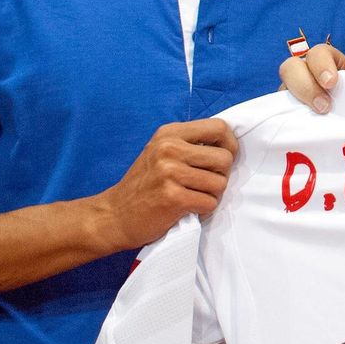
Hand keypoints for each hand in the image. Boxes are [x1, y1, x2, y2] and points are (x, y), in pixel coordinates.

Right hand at [93, 119, 237, 251]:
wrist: (114, 215)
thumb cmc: (144, 185)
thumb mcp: (162, 152)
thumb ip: (190, 144)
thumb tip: (229, 144)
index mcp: (169, 133)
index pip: (219, 127)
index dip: (230, 145)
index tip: (221, 160)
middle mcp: (169, 148)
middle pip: (225, 158)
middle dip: (221, 175)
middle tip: (204, 185)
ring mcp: (170, 172)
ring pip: (220, 183)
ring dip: (211, 195)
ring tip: (193, 197)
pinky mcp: (172, 197)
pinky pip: (210, 203)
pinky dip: (203, 210)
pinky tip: (187, 209)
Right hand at [279, 42, 344, 113]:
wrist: (344, 117)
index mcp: (326, 61)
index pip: (318, 53)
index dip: (322, 66)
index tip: (332, 83)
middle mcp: (303, 72)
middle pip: (291, 67)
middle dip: (306, 85)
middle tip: (324, 106)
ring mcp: (290, 91)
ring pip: (281, 89)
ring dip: (296, 103)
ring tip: (314, 118)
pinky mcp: (284, 110)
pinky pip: (279, 112)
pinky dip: (286, 119)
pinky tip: (300, 128)